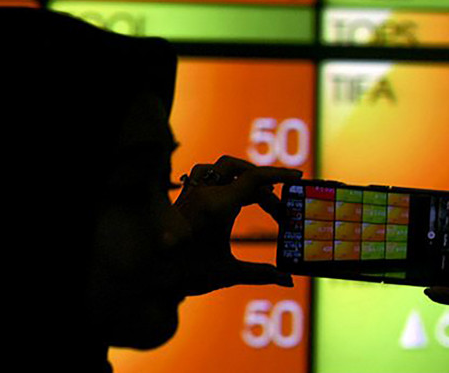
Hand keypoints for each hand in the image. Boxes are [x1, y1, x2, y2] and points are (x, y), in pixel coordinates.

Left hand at [173, 155, 301, 295]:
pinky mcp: (185, 195)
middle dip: (265, 189)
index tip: (297, 177)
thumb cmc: (186, 272)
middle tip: (279, 213)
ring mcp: (192, 191)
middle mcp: (204, 192)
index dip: (278, 174)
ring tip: (258, 197)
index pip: (254, 178)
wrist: (150, 272)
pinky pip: (208, 175)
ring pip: (222, 167)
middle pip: (243, 174)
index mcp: (217, 205)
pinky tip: (231, 200)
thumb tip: (287, 281)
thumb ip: (260, 274)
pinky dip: (225, 180)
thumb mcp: (227, 273)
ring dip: (243, 176)